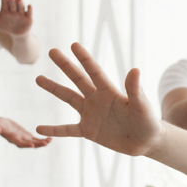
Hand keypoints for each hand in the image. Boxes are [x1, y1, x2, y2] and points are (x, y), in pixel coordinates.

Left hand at [0, 0, 32, 35]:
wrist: (16, 34)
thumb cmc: (5, 25)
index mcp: (6, 9)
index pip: (5, 2)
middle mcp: (14, 10)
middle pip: (13, 4)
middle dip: (12, 0)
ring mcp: (21, 14)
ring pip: (21, 7)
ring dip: (20, 3)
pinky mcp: (28, 19)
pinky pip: (29, 13)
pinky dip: (30, 10)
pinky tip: (29, 6)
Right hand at [0, 116, 51, 147]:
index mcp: (11, 139)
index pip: (19, 143)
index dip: (25, 144)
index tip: (32, 145)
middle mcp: (18, 140)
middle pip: (29, 144)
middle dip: (37, 144)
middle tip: (46, 143)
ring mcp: (23, 138)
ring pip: (34, 142)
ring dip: (42, 142)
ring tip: (50, 140)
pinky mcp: (26, 135)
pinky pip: (35, 139)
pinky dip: (42, 139)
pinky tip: (50, 138)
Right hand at [34, 43, 161, 156]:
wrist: (145, 141)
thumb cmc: (147, 121)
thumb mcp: (142, 106)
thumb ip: (135, 90)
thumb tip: (135, 70)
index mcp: (110, 91)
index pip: (94, 72)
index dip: (84, 59)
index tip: (73, 45)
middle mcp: (97, 99)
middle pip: (78, 79)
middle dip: (65, 65)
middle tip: (51, 51)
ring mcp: (91, 114)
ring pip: (68, 98)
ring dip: (54, 88)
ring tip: (38, 78)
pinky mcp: (88, 130)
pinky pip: (68, 129)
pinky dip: (54, 130)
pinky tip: (39, 128)